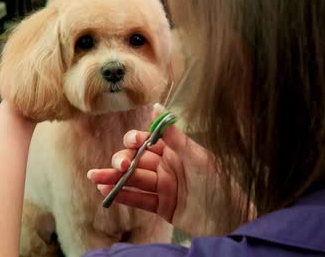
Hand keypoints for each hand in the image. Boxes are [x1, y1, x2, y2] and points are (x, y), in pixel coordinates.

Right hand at [87, 104, 231, 236]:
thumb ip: (174, 135)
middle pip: (137, 160)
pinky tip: (106, 192)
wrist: (230, 219)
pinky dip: (122, 195)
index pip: (149, 140)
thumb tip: (157, 106)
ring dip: (114, 178)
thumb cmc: (218, 184)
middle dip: (123, 161)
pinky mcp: (162, 206)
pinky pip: (138, 199)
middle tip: (119, 166)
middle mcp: (168, 166)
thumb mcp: (196, 157)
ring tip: (94, 177)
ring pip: (134, 180)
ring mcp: (164, 187)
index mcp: (176, 150)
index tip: (131, 142)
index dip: (137, 140)